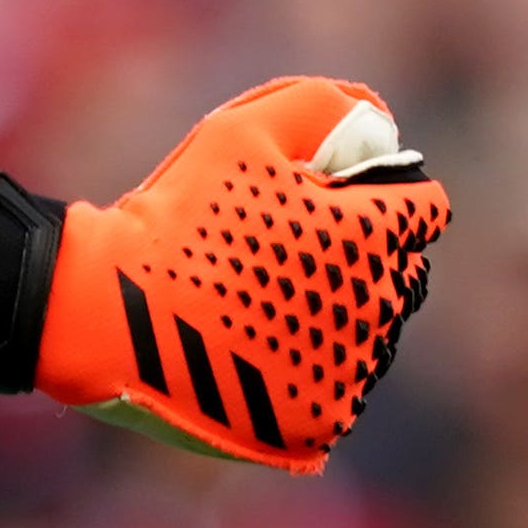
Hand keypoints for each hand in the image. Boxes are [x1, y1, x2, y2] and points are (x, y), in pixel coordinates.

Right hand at [38, 79, 446, 470]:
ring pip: (370, 331)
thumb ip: (319, 106)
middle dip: (358, 256)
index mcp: (371, 234)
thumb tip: (375, 116)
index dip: (376, 195)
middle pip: (401, 272)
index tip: (327, 200)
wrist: (106, 312)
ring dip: (334, 312)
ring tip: (258, 300)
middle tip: (280, 252)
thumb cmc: (174, 214)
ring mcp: (350, 372)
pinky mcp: (319, 421)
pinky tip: (251, 347)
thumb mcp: (239, 130)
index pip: (422, 208)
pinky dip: (305, 367)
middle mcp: (377, 307)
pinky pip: (336, 385)